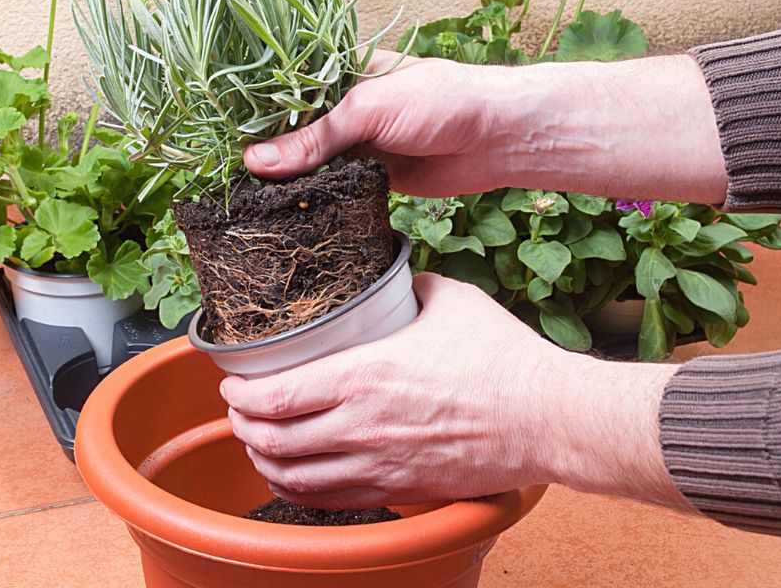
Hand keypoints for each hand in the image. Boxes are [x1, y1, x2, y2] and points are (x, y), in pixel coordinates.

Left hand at [220, 273, 687, 510]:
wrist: (548, 418)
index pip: (274, 396)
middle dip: (242, 426)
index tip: (231, 382)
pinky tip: (293, 476)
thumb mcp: (448, 299)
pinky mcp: (399, 490)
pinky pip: (330, 500)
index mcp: (364, 375)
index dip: (239, 394)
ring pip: (293, 477)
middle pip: (271, 440)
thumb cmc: (504, 359)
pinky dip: (297, 489)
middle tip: (238, 410)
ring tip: (257, 442)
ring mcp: (378, 464)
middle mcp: (361, 426)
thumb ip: (405, 287)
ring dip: (263, 460)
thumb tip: (386, 278)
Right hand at [244, 50, 523, 195]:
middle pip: (289, 128)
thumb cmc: (442, 100)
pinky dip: (309, 198)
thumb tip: (257, 162)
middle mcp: (342, 104)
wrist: (498, 138)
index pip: (281, 87)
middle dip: (262, 150)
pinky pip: (329, 187)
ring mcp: (355, 141)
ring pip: (307, 161)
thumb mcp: (369, 109)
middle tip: (222, 173)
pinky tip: (281, 211)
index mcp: (338, 68)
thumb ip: (315, 137)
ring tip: (241, 197)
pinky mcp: (369, 176)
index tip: (214, 131)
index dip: (249, 109)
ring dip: (284, 179)